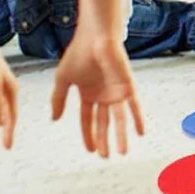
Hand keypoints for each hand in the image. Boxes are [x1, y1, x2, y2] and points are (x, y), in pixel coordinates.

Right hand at [51, 32, 144, 156]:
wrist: (95, 36)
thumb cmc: (79, 53)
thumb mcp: (64, 79)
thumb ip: (58, 99)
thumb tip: (54, 119)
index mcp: (88, 93)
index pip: (87, 119)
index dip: (89, 135)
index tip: (90, 150)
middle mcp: (103, 94)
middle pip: (104, 122)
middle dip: (104, 140)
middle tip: (105, 157)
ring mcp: (115, 91)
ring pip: (119, 118)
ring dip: (120, 135)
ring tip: (122, 152)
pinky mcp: (127, 85)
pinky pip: (134, 105)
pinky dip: (138, 118)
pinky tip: (141, 132)